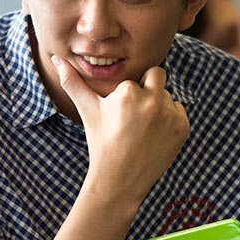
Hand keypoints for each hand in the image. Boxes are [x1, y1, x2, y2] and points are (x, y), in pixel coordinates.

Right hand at [50, 56, 189, 204]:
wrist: (119, 180)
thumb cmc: (101, 143)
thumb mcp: (87, 110)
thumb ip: (72, 82)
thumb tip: (58, 58)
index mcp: (128, 92)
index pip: (133, 80)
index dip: (125, 97)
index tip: (120, 116)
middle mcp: (152, 101)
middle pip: (156, 75)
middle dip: (148, 88)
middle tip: (135, 114)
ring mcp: (170, 115)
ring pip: (167, 96)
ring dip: (158, 106)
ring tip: (142, 130)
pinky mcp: (182, 128)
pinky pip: (178, 111)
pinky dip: (169, 120)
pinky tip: (154, 136)